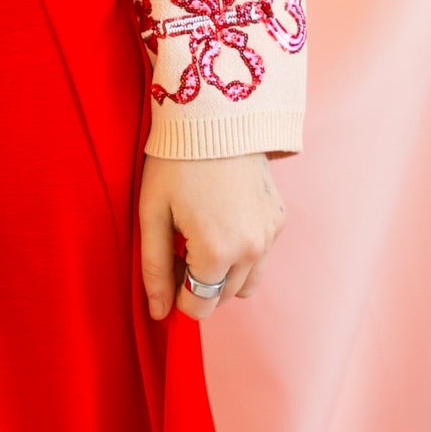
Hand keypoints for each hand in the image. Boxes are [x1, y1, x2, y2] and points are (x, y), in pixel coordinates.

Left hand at [139, 151, 286, 321]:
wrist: (214, 116)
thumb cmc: (174, 163)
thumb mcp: (151, 213)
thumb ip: (154, 269)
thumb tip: (158, 314)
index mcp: (216, 251)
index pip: (198, 307)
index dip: (177, 293)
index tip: (168, 263)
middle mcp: (251, 250)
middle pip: (222, 297)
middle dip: (199, 282)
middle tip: (180, 244)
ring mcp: (270, 235)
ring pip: (246, 283)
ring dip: (224, 273)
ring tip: (202, 234)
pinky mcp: (278, 219)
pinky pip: (261, 257)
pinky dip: (243, 252)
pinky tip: (223, 218)